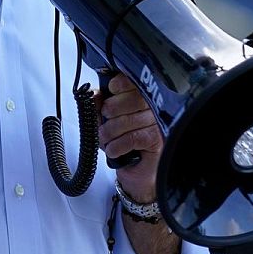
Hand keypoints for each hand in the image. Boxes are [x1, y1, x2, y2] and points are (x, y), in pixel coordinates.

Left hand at [98, 72, 163, 202]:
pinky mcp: (156, 140)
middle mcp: (154, 109)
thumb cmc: (122, 144)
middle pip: (132, 99)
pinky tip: (115, 150)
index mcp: (142, 98)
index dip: (121, 84)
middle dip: (110, 112)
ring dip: (109, 133)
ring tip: (106, 140)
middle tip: (104, 124)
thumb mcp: (105, 121)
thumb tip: (95, 95)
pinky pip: (131, 138)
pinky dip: (116, 146)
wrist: (135, 171)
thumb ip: (100, 105)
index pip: (135, 82)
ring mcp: (157, 124)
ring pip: (128, 121)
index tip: (112, 89)